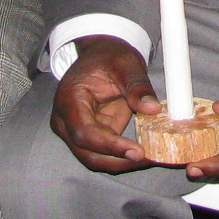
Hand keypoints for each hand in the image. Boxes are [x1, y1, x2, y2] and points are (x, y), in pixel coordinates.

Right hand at [51, 36, 157, 172]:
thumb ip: (137, 86)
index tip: (137, 151)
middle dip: (118, 160)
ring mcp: (75, 131)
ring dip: (122, 163)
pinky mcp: (90, 136)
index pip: (84, 132)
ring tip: (150, 158)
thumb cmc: (108, 56)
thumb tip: (152, 109)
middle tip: (149, 158)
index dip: (110, 146)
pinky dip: (123, 157)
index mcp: (70, 99)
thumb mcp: (125, 63)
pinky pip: (104, 154)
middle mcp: (66, 120)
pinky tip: (144, 154)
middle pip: (87, 153)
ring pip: (94, 159)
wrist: (100, 55)